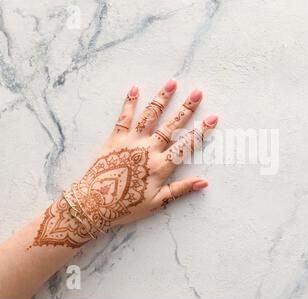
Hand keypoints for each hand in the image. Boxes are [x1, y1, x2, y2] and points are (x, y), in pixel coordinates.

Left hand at [32, 80, 217, 248]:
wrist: (94, 204)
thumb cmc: (126, 206)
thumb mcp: (158, 202)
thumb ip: (181, 189)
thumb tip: (204, 183)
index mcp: (161, 165)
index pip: (186, 144)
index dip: (201, 130)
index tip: (213, 117)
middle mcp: (149, 149)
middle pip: (171, 125)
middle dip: (186, 108)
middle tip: (197, 92)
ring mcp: (132, 141)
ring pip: (150, 115)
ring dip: (162, 98)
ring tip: (172, 83)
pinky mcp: (115, 138)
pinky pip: (124, 117)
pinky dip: (129, 102)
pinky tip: (135, 89)